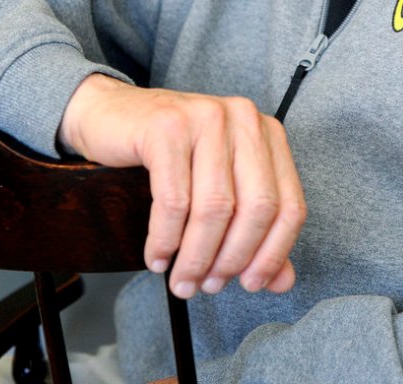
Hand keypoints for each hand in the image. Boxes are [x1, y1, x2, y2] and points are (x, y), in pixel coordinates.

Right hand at [58, 75, 306, 297]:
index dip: (273, 253)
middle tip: (207, 286)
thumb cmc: (171, 154)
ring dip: (196, 257)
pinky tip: (157, 257)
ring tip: (182, 281)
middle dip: (232, 259)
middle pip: (257, 207)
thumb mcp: (219, 186)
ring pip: (215, 207)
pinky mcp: (167, 127)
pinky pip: (173, 200)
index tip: (250, 284)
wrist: (112, 115)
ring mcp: (207, 118)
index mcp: (267, 133)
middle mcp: (244, 119)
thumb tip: (282, 281)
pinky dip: (165, 239)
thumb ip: (255, 231)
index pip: (290, 205)